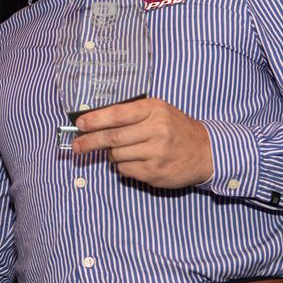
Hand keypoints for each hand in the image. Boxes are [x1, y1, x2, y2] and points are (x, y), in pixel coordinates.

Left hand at [72, 96, 212, 187]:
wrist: (205, 151)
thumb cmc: (175, 129)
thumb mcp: (158, 111)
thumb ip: (131, 113)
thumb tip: (95, 120)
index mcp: (154, 110)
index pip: (117, 114)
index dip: (95, 119)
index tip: (80, 124)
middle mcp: (157, 129)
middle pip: (112, 137)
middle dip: (90, 141)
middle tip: (77, 146)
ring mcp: (157, 152)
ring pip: (117, 155)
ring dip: (111, 155)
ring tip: (119, 151)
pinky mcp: (155, 172)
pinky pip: (125, 169)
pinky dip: (122, 166)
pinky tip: (134, 161)